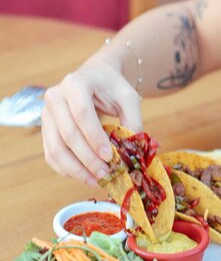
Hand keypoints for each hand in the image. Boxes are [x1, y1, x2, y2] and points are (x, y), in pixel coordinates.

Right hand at [41, 58, 142, 185]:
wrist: (93, 79)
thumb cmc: (111, 88)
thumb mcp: (128, 97)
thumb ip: (133, 120)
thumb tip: (132, 150)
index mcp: (75, 84)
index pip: (81, 113)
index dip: (95, 138)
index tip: (110, 156)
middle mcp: (55, 98)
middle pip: (68, 135)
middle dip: (88, 159)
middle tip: (106, 175)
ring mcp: (47, 115)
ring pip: (56, 149)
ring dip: (76, 170)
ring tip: (96, 181)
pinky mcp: (46, 131)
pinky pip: (52, 156)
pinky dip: (67, 170)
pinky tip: (86, 177)